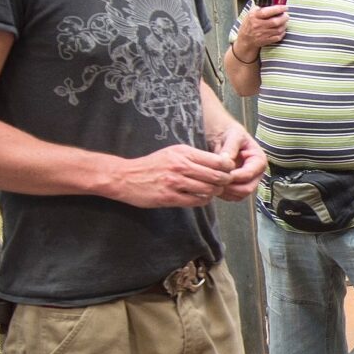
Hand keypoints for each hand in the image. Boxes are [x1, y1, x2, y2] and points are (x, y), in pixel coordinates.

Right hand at [107, 144, 230, 207]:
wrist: (125, 177)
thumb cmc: (152, 165)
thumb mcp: (173, 153)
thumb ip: (194, 157)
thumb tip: (221, 163)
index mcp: (183, 153)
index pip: (218, 160)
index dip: (228, 167)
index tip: (228, 171)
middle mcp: (180, 166)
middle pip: (217, 176)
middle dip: (225, 181)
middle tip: (224, 183)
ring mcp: (175, 183)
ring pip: (209, 190)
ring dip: (215, 192)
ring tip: (212, 190)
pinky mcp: (170, 197)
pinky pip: (197, 201)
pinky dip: (203, 200)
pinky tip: (201, 197)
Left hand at [210, 120, 264, 202]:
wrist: (223, 136)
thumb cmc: (230, 133)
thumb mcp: (233, 135)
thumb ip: (231, 147)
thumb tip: (226, 160)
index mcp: (259, 161)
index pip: (249, 174)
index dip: (234, 176)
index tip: (220, 173)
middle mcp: (256, 174)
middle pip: (246, 189)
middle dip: (230, 187)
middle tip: (214, 180)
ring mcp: (247, 182)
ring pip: (239, 195)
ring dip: (225, 192)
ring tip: (211, 182)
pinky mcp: (238, 187)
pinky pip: (232, 197)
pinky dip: (222, 194)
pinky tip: (212, 184)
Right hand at [235, 1, 288, 57]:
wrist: (245, 40)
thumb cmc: (249, 25)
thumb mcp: (251, 13)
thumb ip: (260, 8)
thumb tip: (272, 2)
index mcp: (254, 16)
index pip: (267, 11)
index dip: (278, 9)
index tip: (285, 7)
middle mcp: (258, 25)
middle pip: (275, 21)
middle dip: (284, 17)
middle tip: (286, 15)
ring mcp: (263, 34)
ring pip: (278, 29)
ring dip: (284, 24)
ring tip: (284, 21)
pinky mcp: (266, 40)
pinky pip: (278, 37)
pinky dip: (282, 32)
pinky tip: (282, 29)